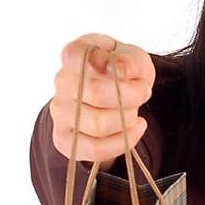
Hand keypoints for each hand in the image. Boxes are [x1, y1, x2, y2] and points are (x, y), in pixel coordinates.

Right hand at [49, 33, 155, 169]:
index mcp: (74, 55)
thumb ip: (129, 60)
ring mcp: (60, 112)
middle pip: (96, 94)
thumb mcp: (133, 57)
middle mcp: (61, 82)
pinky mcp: (64, 140)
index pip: (75, 54)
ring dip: (127, 120)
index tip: (127, 70)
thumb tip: (123, 70)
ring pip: (97, 125)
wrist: (113, 95)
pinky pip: (95, 149)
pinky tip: (136, 128)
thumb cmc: (121, 72)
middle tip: (143, 92)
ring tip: (135, 112)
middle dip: (131, 96)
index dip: (105, 62)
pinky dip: (123, 142)